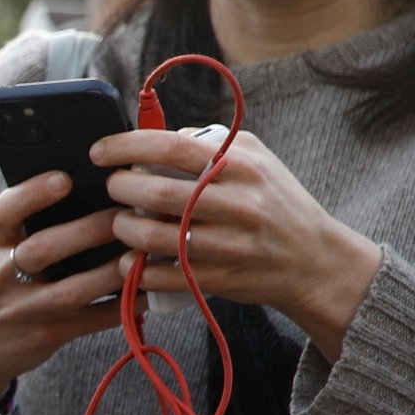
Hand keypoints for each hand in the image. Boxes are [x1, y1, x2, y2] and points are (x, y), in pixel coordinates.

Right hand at [0, 172, 130, 408]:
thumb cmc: (0, 285)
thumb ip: (29, 226)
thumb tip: (96, 188)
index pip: (1, 213)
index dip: (31, 194)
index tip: (64, 179)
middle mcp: (0, 276)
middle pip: (41, 250)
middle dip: (88, 231)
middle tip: (126, 214)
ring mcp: (22, 310)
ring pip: (71, 290)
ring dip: (112, 272)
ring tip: (144, 253)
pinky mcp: (45, 335)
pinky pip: (90, 321)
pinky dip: (122, 307)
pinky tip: (146, 292)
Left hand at [96, 127, 382, 362]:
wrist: (315, 261)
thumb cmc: (276, 203)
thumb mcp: (258, 161)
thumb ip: (210, 143)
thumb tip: (156, 135)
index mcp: (242, 168)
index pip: (172, 148)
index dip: (126, 146)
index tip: (99, 151)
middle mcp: (237, 204)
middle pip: (156, 194)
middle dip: (120, 188)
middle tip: (112, 187)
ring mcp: (228, 245)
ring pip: (153, 236)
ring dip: (123, 229)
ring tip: (121, 222)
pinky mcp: (218, 278)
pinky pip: (160, 275)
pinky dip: (135, 267)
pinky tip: (130, 258)